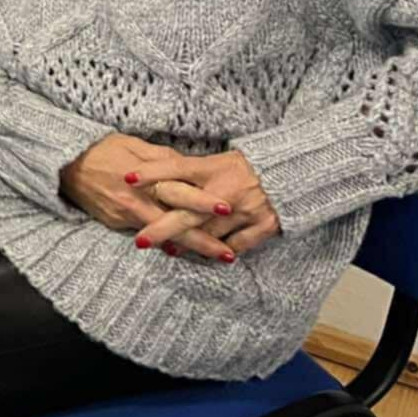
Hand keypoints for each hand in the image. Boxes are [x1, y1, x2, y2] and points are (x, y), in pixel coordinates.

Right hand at [60, 134, 239, 262]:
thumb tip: (188, 167)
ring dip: (187, 247)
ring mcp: (123, 216)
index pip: (179, 192)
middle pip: (174, 225)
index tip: (227, 208)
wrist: (63, 163)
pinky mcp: (114, 223)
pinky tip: (180, 248)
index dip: (203, 201)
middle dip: (203, 241)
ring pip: (161, 236)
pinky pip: (143, 233)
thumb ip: (163, 158)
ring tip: (212, 256)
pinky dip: (163, 241)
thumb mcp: (132, 143)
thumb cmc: (100, 148)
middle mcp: (135, 201)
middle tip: (228, 254)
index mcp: (143, 178)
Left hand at [126, 150, 280, 256]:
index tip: (127, 178)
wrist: (290, 170)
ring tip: (169, 250)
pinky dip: (221, 250)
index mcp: (211, 168)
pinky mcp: (263, 226)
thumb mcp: (215, 161)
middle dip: (162, 228)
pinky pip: (236, 245)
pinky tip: (209, 256)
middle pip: (187, 212)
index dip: (151, 172)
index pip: (175, 167)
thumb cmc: (244, 166)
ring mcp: (245, 210)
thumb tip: (156, 180)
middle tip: (141, 241)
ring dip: (188, 244)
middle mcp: (225, 190)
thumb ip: (188, 172)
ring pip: (208, 233)